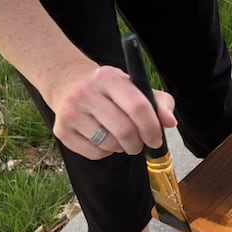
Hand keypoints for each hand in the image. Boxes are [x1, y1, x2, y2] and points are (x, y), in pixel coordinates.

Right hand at [47, 62, 176, 159]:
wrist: (69, 85)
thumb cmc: (111, 90)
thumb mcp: (136, 88)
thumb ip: (159, 103)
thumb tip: (170, 122)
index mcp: (111, 78)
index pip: (138, 107)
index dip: (152, 128)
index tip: (156, 139)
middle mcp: (87, 92)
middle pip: (124, 130)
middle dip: (138, 144)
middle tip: (140, 144)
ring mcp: (71, 111)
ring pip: (109, 144)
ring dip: (121, 147)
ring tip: (120, 137)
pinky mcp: (61, 130)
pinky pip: (94, 153)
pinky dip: (105, 152)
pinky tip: (103, 139)